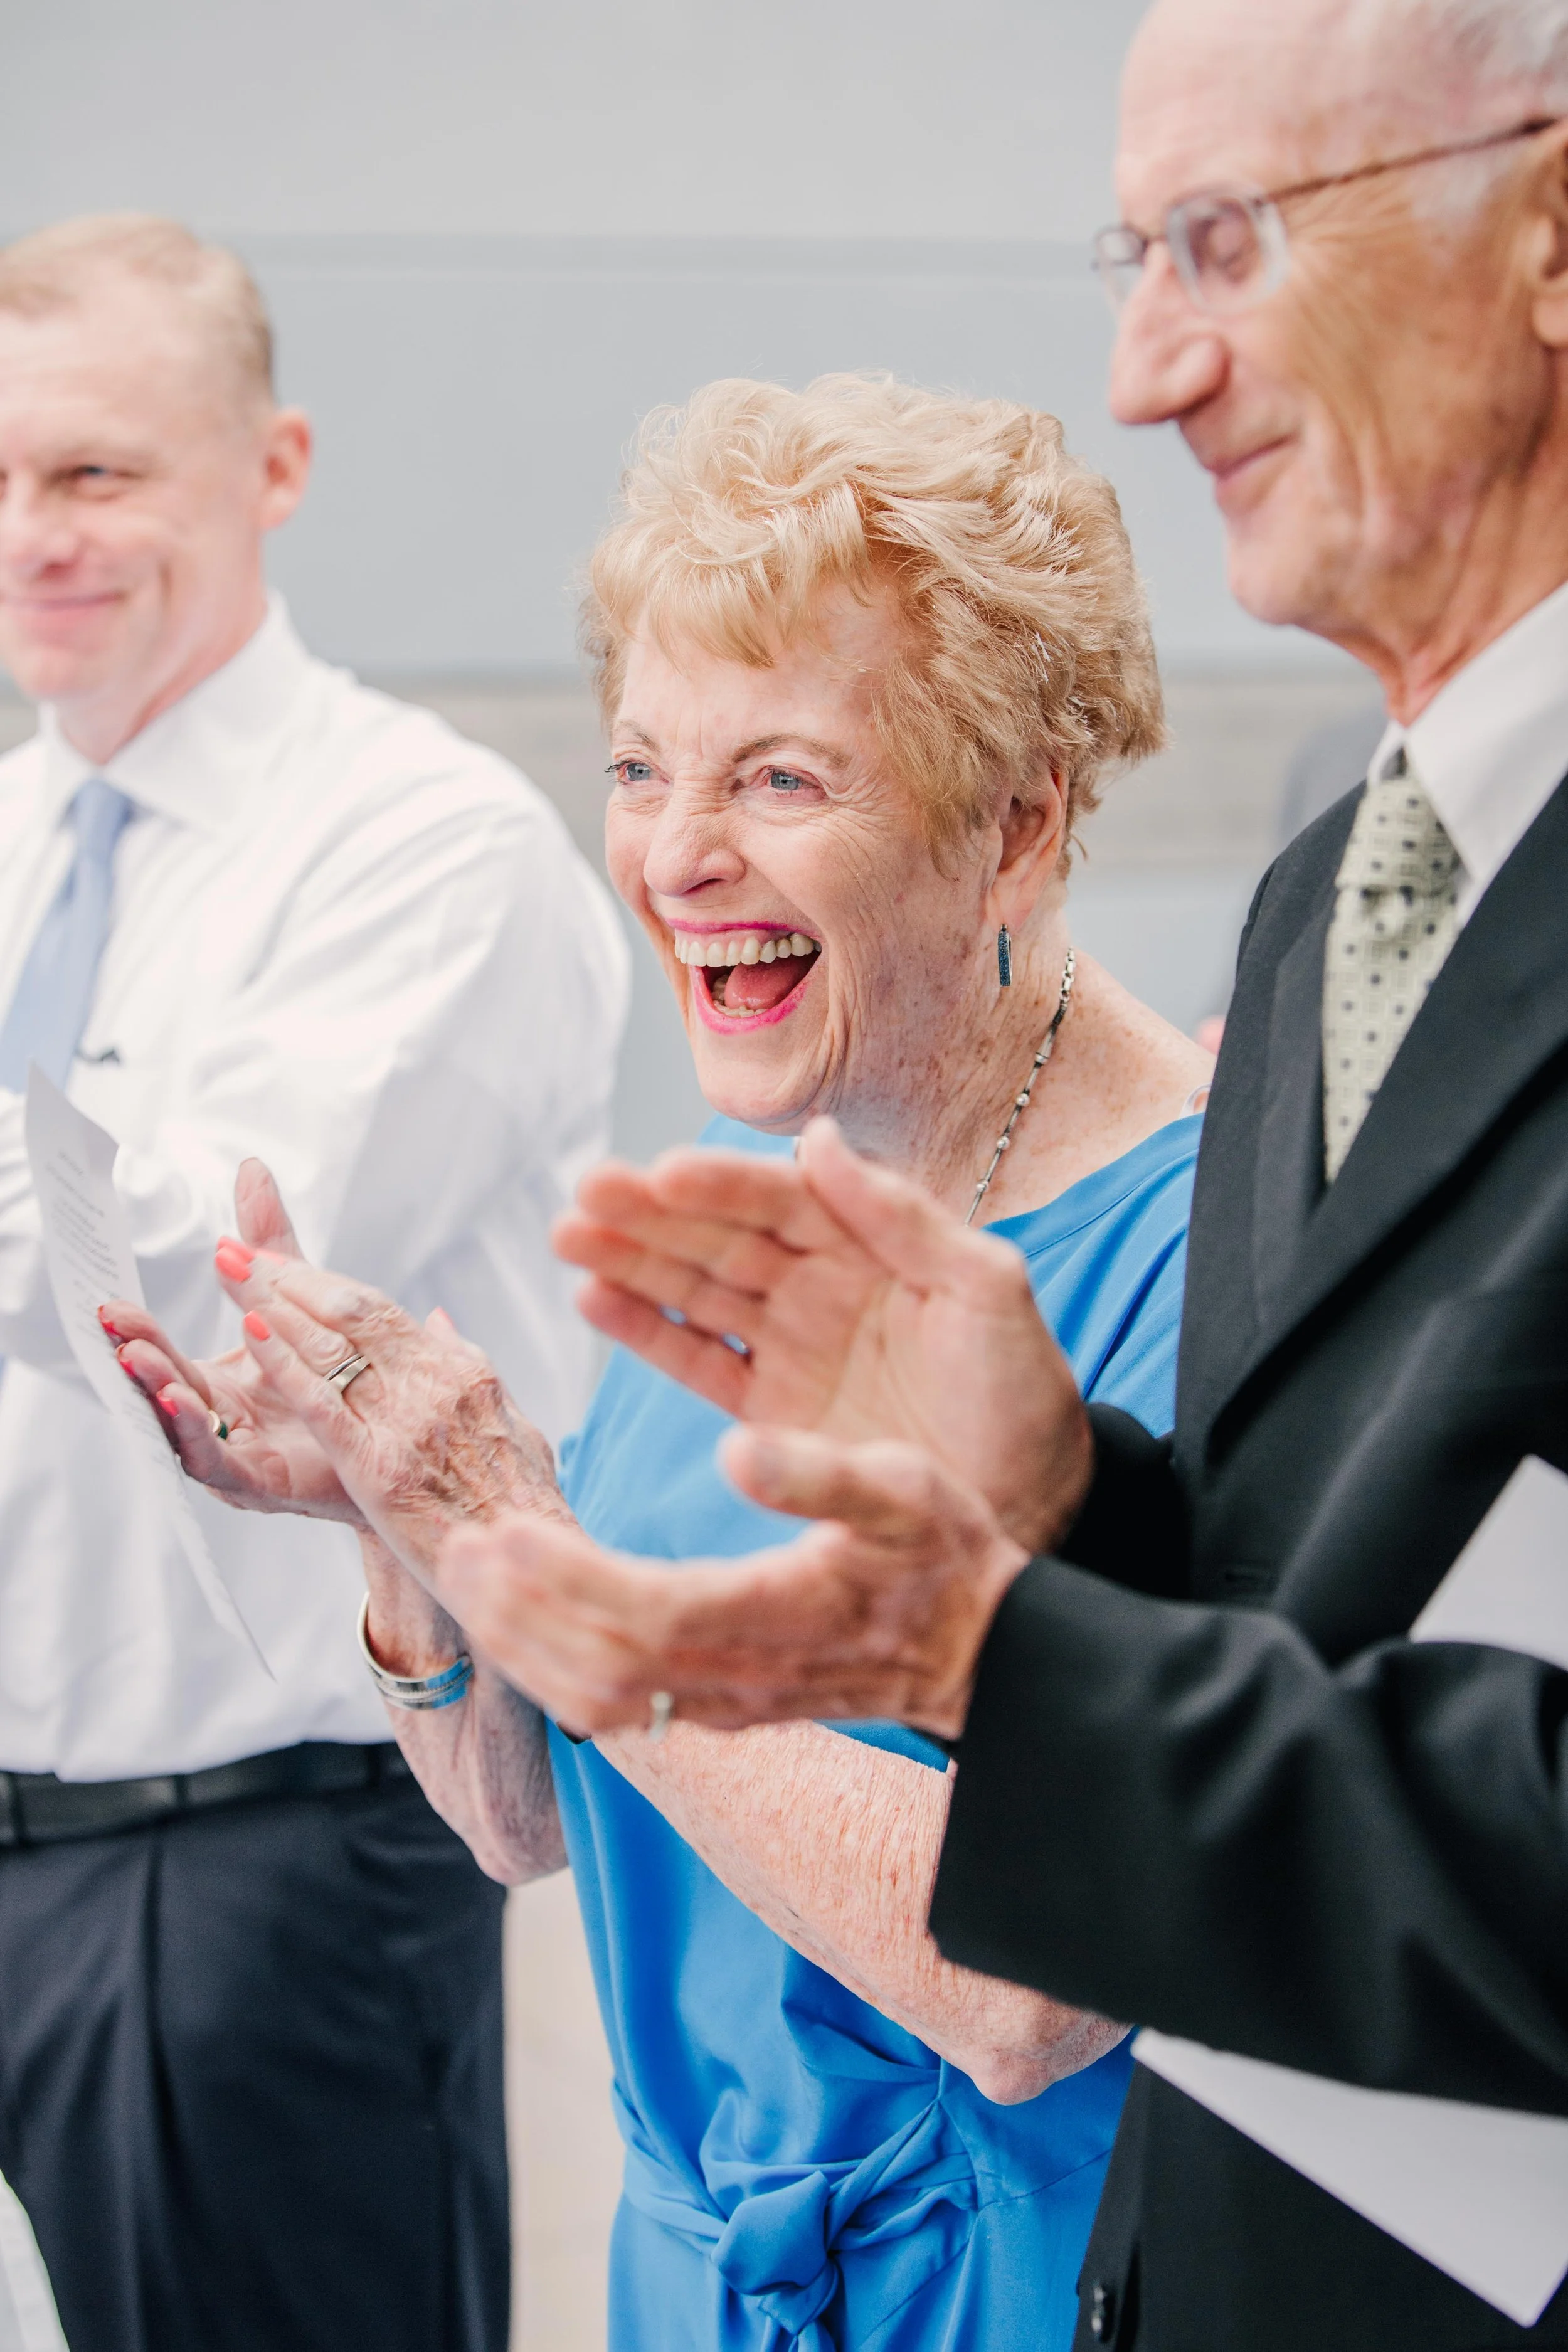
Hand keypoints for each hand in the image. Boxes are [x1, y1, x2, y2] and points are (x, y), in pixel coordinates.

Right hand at [106, 1160, 361, 1522]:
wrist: (393, 1449)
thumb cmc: (333, 1378)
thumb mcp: (297, 1301)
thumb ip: (268, 1245)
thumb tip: (251, 1169)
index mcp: (216, 1385)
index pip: (166, 1356)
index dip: (139, 1331)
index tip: (111, 1302)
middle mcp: (217, 1424)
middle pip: (167, 1390)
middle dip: (138, 1358)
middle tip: (115, 1325)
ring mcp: (236, 1458)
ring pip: (184, 1430)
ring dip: (160, 1394)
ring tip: (141, 1361)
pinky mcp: (262, 1486)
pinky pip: (223, 1461)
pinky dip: (200, 1434)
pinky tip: (190, 1402)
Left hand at [207, 1237, 568, 1578]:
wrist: (540, 1566)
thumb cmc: (526, 1507)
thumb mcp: (512, 1425)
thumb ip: (470, 1370)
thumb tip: (438, 1321)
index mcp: (464, 1372)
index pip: (382, 1311)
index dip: (323, 1281)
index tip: (279, 1260)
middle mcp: (435, 1384)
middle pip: (350, 1312)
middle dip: (288, 1276)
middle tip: (237, 1249)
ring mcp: (407, 1423)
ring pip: (331, 1345)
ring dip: (273, 1302)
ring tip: (230, 1269)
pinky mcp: (381, 1467)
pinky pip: (324, 1403)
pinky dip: (284, 1362)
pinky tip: (251, 1333)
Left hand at [439, 1424, 1028, 1741]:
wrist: (984, 1656)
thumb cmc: (945, 1561)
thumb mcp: (906, 1490)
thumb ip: (823, 1472)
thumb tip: (737, 1447)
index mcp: (775, 1613)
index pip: (642, 1613)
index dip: (564, 1581)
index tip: (504, 1532)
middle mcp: (737, 1677)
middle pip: (598, 1669)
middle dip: (519, 1614)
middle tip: (459, 1550)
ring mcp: (726, 1703)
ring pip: (599, 1699)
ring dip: (527, 1645)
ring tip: (475, 1582)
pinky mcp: (723, 1706)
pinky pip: (620, 1704)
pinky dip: (559, 1665)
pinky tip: (528, 1620)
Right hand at [554, 1118, 1092, 1551]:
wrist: (1032, 1503)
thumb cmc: (1025, 1393)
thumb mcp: (985, 1291)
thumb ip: (903, 1217)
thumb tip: (817, 1139)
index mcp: (872, 1244)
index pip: (782, 1199)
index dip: (722, 1186)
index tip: (662, 1173)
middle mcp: (820, 1284)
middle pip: (723, 1237)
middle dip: (653, 1214)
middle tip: (587, 1191)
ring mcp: (789, 1345)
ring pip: (696, 1290)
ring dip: (631, 1260)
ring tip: (569, 1235)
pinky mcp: (769, 1413)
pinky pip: (697, 1360)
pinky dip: (645, 1331)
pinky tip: (593, 1298)